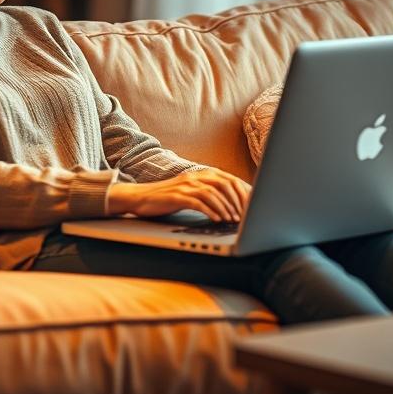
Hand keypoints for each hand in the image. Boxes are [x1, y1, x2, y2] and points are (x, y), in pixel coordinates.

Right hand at [106, 167, 251, 221]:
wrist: (140, 197)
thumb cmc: (166, 197)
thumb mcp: (189, 192)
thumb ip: (207, 192)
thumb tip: (230, 203)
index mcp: (200, 174)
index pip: (228, 179)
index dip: (242, 191)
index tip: (252, 205)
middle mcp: (195, 176)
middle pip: (224, 184)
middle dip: (238, 200)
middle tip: (246, 214)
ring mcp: (185, 185)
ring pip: (213, 193)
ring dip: (226, 207)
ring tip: (233, 220)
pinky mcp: (177, 196)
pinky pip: (198, 202)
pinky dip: (211, 211)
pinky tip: (217, 220)